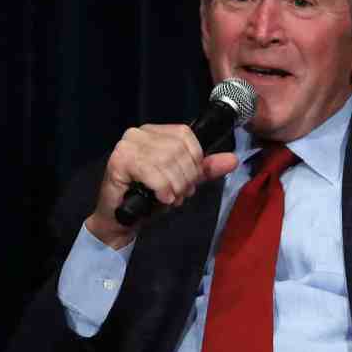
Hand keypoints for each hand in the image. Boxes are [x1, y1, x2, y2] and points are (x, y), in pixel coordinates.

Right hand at [86, 124, 238, 248]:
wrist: (122, 219)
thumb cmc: (150, 198)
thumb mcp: (183, 181)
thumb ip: (206, 170)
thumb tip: (233, 159)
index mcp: (155, 132)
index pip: (186, 135)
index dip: (195, 160)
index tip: (190, 181)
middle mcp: (139, 133)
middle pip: (177, 149)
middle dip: (185, 177)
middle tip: (179, 194)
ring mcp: (127, 145)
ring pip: (167, 161)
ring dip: (175, 186)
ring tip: (170, 198)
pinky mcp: (119, 160)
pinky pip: (152, 173)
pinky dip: (162, 188)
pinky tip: (161, 198)